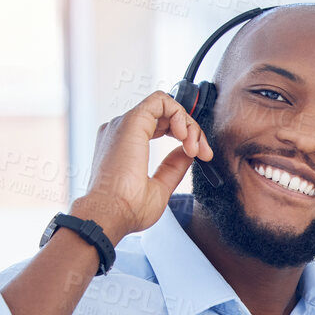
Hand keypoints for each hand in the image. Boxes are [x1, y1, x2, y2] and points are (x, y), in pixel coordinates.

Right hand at [69, 91, 213, 242]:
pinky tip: (184, 135)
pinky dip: (179, 114)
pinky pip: (160, 101)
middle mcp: (123, 131)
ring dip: (188, 124)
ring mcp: (125, 124)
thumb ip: (173, 166)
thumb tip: (186, 152)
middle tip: (203, 153)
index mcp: (126, 145)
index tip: (200, 156)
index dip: (185, 137)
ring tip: (195, 148)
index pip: (161, 127)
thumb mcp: (160, 187)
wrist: (111, 213)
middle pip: (165, 116)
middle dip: (192, 131)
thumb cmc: (127, 208)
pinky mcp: (132, 121)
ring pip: (166, 107)